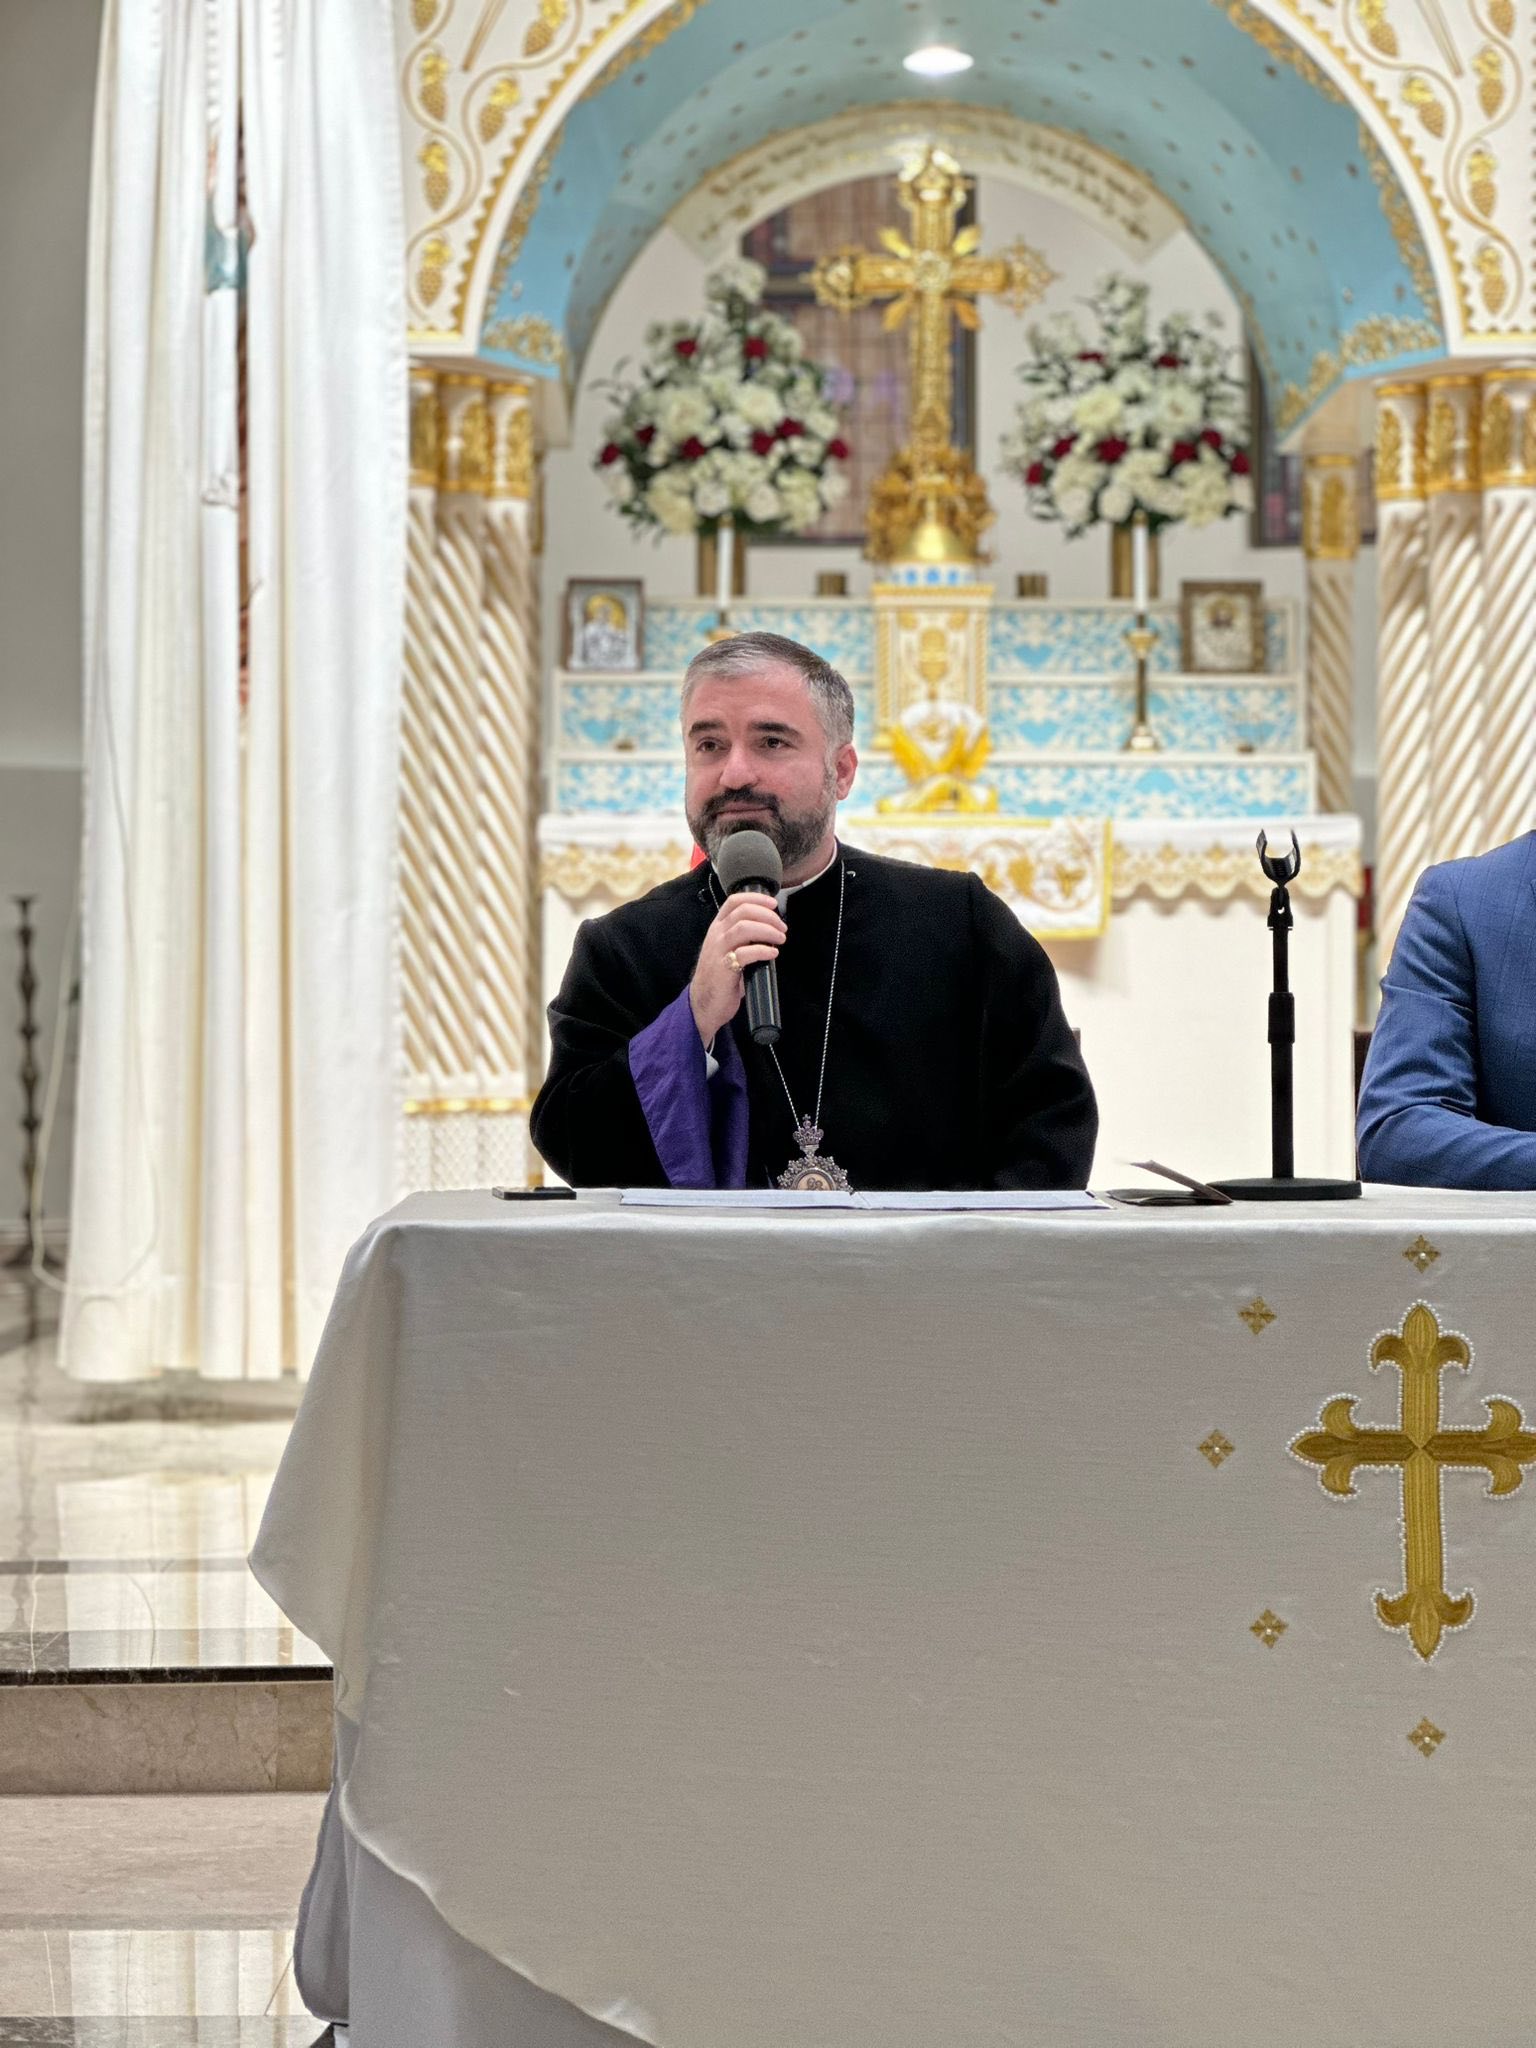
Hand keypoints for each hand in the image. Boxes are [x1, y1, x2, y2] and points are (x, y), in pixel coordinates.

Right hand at [690, 890, 785, 1046]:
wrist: (703, 1004)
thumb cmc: (719, 977)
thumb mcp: (728, 950)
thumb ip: (744, 938)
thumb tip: (772, 931)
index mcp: (718, 928)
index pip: (734, 901)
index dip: (756, 898)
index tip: (773, 903)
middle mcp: (716, 935)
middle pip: (743, 911)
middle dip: (768, 916)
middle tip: (782, 927)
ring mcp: (718, 951)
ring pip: (744, 928)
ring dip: (767, 930)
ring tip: (780, 939)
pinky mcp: (724, 968)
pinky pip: (746, 953)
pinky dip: (763, 950)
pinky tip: (772, 953)